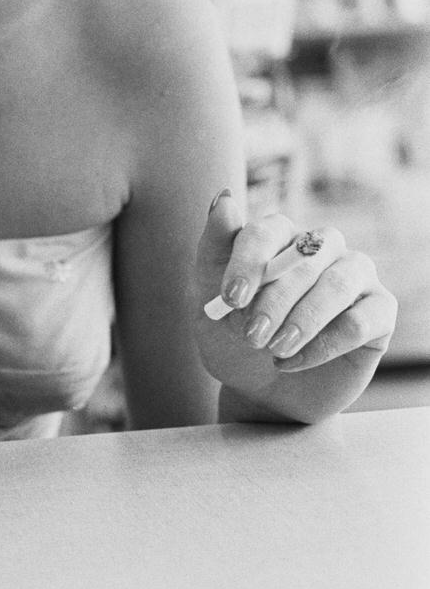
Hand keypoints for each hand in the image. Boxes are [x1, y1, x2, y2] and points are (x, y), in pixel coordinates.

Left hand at [193, 190, 397, 422]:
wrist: (260, 389)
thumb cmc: (232, 337)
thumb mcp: (209, 297)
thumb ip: (214, 247)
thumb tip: (224, 198)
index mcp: (279, 236)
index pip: (270, 230)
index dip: (249, 262)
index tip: (229, 299)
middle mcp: (321, 247)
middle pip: (305, 257)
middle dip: (274, 300)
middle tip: (251, 335)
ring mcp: (354, 276)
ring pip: (337, 284)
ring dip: (302, 320)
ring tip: (274, 349)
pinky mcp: (379, 312)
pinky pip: (360, 320)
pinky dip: (324, 343)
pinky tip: (294, 360)